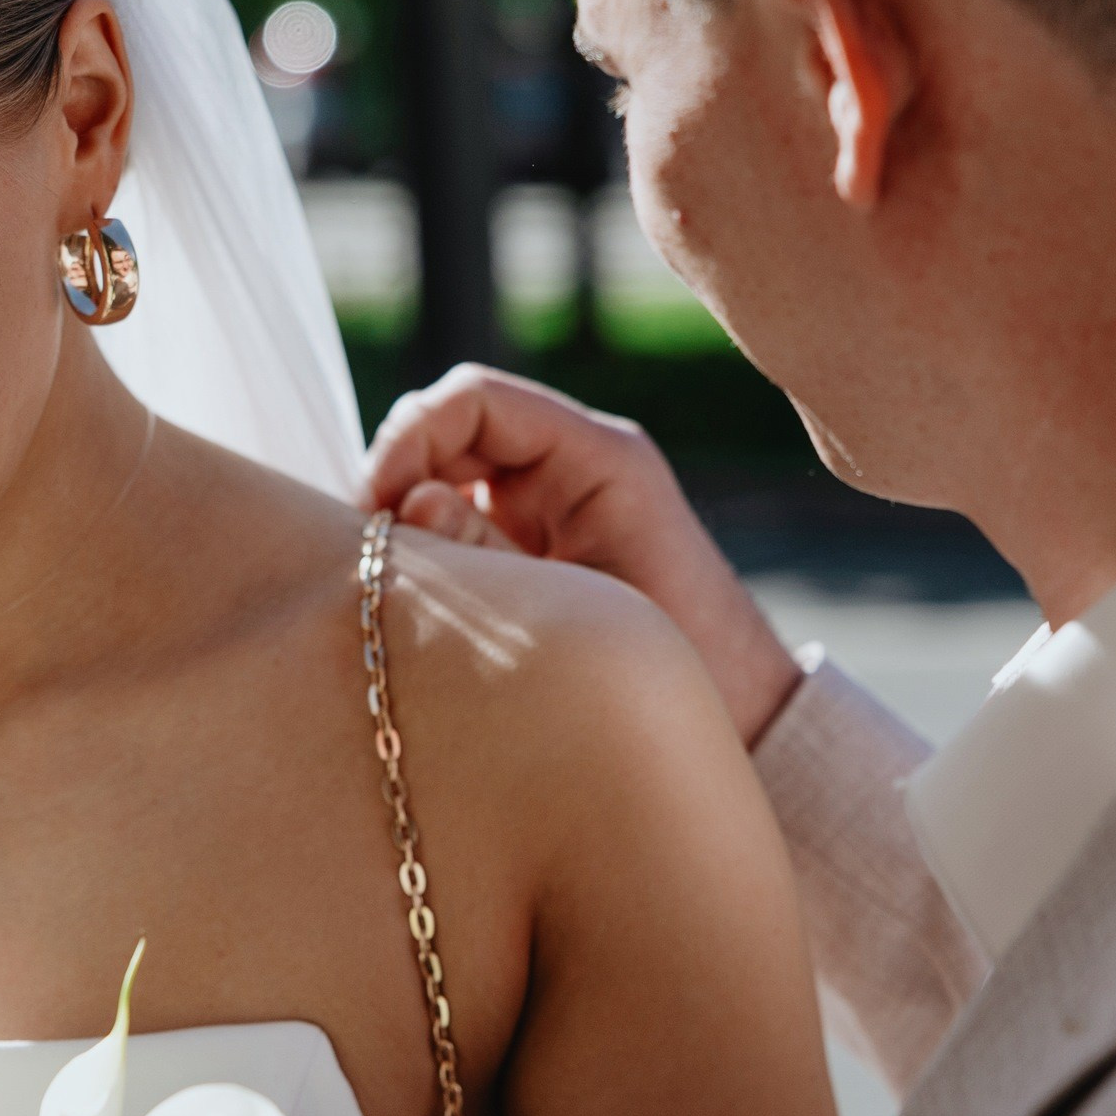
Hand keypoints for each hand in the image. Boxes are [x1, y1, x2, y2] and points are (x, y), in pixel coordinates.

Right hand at [361, 365, 804, 744]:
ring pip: (449, 468)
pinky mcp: (537, 536)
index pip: (477, 400)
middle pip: (453, 425)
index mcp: (601, 458)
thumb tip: (405, 505)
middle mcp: (574, 463)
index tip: (377, 507)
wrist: (743, 714)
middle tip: (371, 549)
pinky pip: (464, 512)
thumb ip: (488, 556)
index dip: (411, 438)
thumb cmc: (683, 666)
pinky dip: (431, 540)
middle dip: (399, 473)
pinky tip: (420, 588)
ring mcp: (553, 498)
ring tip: (391, 574)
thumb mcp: (578, 613)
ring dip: (409, 510)